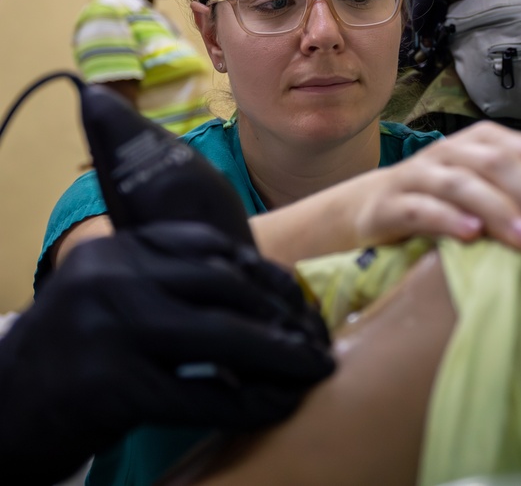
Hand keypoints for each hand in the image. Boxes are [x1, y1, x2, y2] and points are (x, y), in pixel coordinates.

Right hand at [0, 223, 333, 485]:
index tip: (299, 298)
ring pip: (222, 335)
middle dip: (282, 313)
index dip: (265, 273)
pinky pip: (201, 394)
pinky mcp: (112, 388)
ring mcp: (110, 331)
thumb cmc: (72, 354)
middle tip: (316, 338)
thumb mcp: (111, 297)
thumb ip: (169, 282)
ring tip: (315, 368)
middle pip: (224, 286)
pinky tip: (278, 406)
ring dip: (281, 354)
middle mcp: (113, 279)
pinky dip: (249, 402)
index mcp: (117, 250)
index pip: (210, 247)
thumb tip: (263, 293)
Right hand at [351, 122, 520, 255]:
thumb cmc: (447, 198)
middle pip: (502, 167)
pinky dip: (447, 220)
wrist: (375, 208)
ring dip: (500, 211)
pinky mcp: (392, 204)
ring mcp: (421, 174)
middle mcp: (454, 150)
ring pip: (464, 185)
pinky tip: (470, 236)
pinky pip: (422, 208)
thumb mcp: (492, 180)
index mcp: (484, 141)